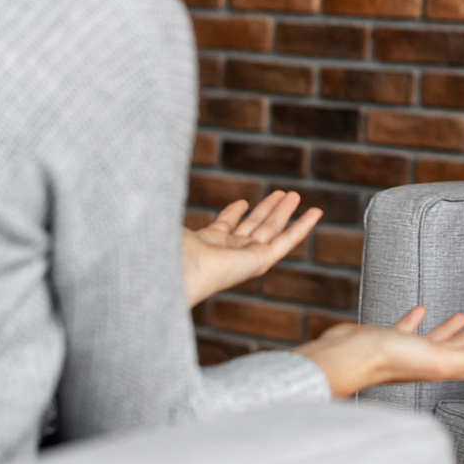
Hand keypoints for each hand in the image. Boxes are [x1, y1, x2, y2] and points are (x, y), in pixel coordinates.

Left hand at [180, 191, 321, 306]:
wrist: (179, 272)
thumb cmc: (170, 251)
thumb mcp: (171, 222)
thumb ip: (168, 207)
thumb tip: (149, 190)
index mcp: (206, 244)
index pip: (225, 227)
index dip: (233, 214)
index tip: (242, 202)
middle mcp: (228, 252)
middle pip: (252, 226)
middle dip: (266, 209)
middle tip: (280, 193)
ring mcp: (246, 257)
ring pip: (272, 230)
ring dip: (284, 212)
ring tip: (294, 195)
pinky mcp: (261, 261)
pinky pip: (287, 241)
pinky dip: (302, 226)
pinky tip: (314, 213)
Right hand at [297, 307, 463, 397]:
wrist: (348, 355)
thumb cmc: (389, 360)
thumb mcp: (438, 359)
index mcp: (440, 368)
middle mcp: (425, 361)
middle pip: (459, 350)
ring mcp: (405, 351)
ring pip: (435, 339)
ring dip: (452, 329)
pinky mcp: (386, 339)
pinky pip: (406, 328)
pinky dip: (416, 319)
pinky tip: (421, 310)